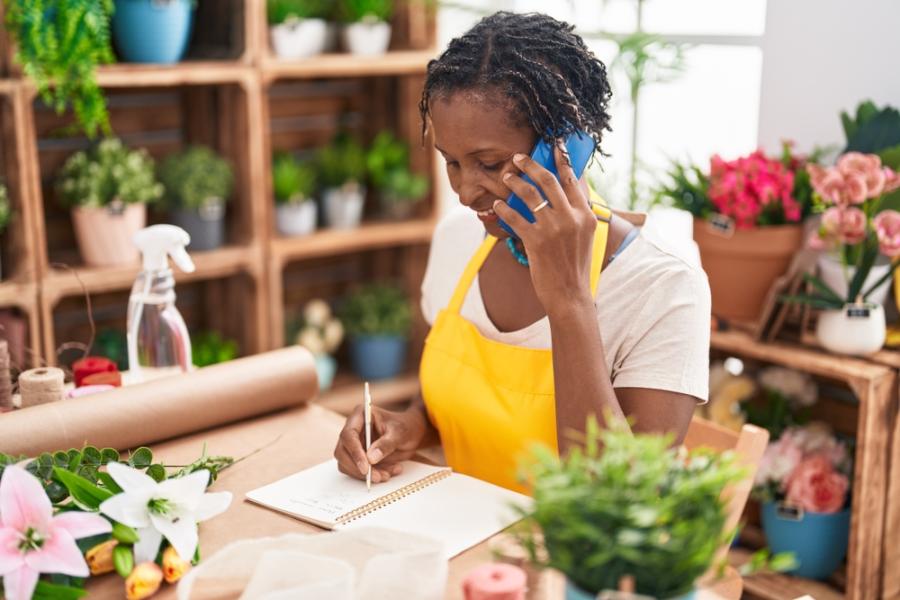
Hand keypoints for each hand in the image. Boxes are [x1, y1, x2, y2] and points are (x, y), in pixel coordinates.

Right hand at [333, 405, 425, 482]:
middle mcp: (353, 429)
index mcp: (360, 415)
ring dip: (365, 475)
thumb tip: (370, 459)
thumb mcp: (400, 433)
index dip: (355, 452)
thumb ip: (386, 444)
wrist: (411, 433)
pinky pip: (357, 471)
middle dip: (358, 468)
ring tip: (387, 475)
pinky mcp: (357, 456)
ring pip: (347, 464)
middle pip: (342, 452)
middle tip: (377, 477)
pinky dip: (371, 476)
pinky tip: (388, 472)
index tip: (366, 468)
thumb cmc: (406, 427)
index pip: (348, 435)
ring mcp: (353, 444)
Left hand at [493, 140, 597, 314]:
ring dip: (515, 183)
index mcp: (586, 215)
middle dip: (531, 165)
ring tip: (506, 178)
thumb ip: (576, 214)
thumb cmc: (574, 266)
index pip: (573, 180)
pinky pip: (515, 218)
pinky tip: (497, 204)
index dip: (561, 160)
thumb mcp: (585, 237)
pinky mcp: (536, 242)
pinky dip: (504, 209)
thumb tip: (567, 192)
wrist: (570, 294)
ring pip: (530, 195)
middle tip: (518, 157)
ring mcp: (553, 229)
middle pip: (549, 181)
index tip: (553, 146)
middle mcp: (572, 218)